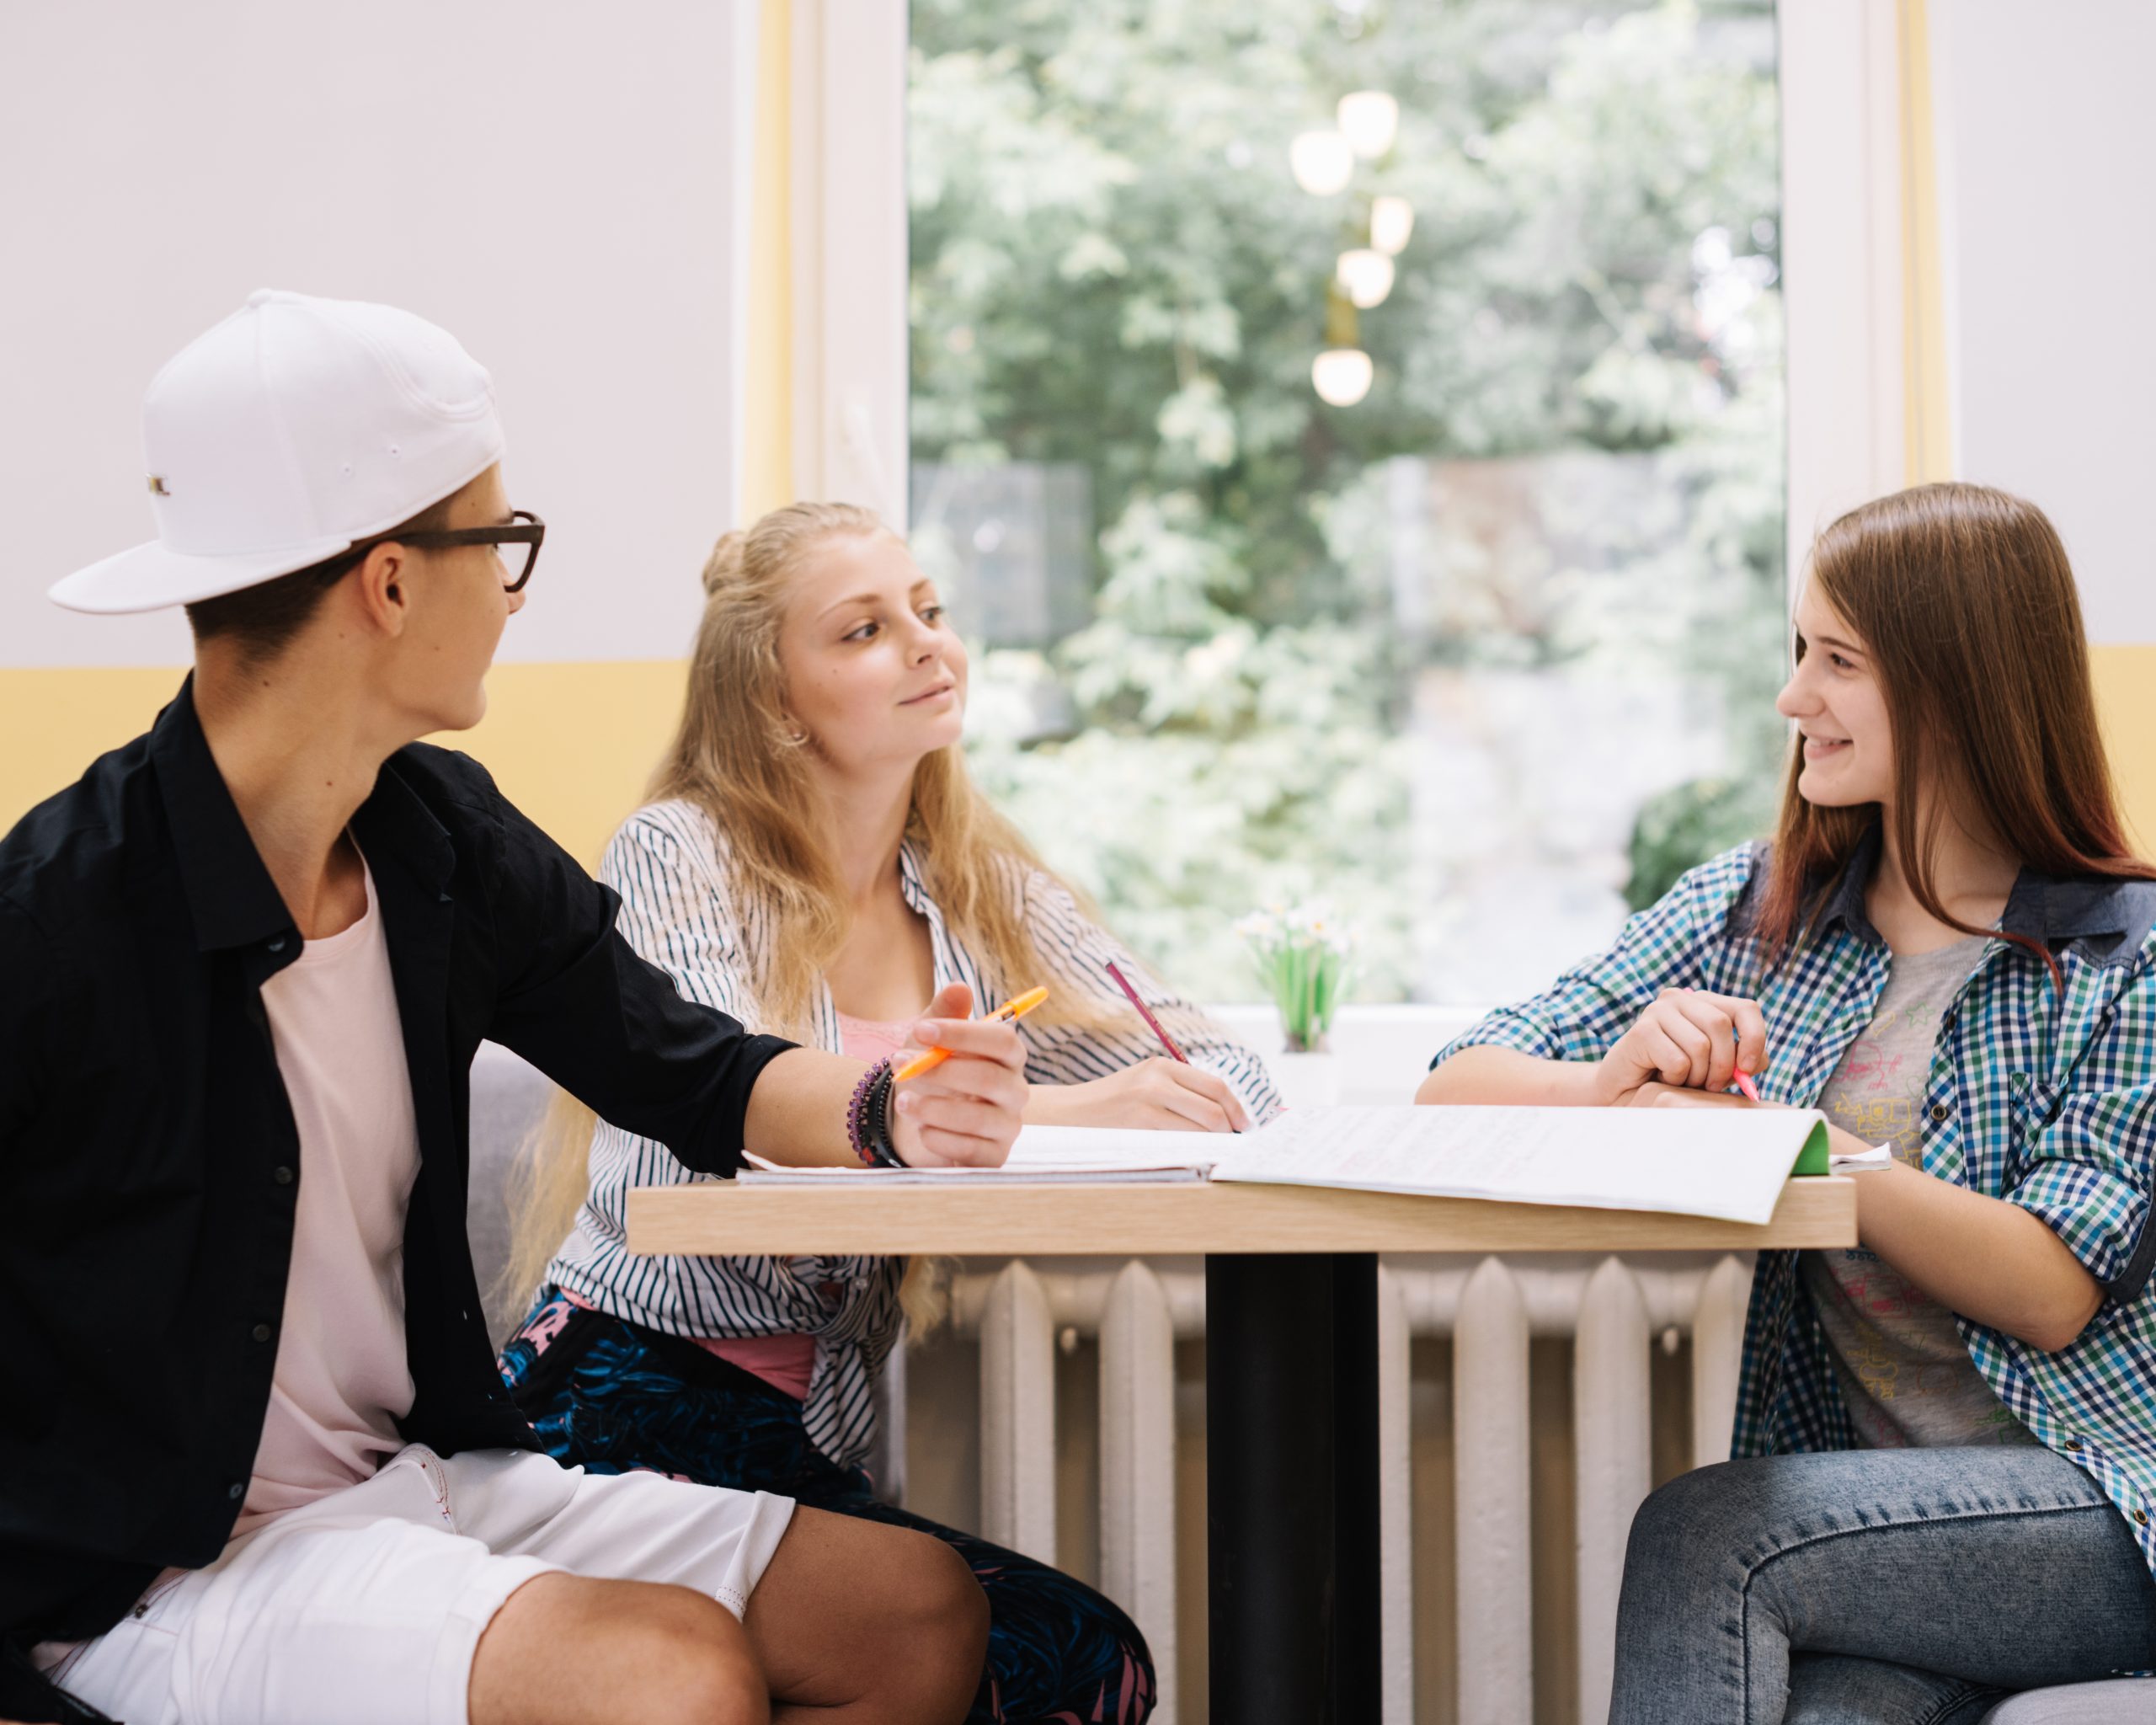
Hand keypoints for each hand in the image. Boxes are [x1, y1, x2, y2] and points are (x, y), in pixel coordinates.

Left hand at [887, 982, 1027, 1167]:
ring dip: (934, 1107)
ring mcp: (1008, 1126)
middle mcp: (1015, 1090)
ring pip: (980, 1118)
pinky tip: (922, 1131)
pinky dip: (941, 1139)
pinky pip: (973, 1151)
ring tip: (903, 1101)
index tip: (920, 1029)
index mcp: (1006, 1056)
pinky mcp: (995, 1158)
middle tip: (900, 1066)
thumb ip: (943, 1013)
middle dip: (940, 1071)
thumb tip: (959, 987)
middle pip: (991, 1079)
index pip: (1002, 1040)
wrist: (914, 1121)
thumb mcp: (928, 1040)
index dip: (962, 1034)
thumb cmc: (930, 1073)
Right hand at [1033, 1058, 1251, 1132]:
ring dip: (1214, 1141)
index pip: (1215, 1085)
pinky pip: (1181, 1140)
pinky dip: (1194, 1148)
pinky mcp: (1140, 1123)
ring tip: (1214, 1150)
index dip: (1236, 1108)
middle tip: (1233, 1142)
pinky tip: (1193, 1154)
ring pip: (1202, 1125)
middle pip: (1215, 1106)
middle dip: (1230, 1129)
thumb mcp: (1144, 1084)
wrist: (1068, 1114)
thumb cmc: (1111, 1105)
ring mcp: (1149, 1101)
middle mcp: (1158, 1079)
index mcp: (1162, 1066)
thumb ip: (1178, 1091)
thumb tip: (1223, 1115)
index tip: (1244, 1125)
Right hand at [1595, 988, 1767, 1105]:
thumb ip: (1742, 1062)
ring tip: (1684, 1080)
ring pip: (1700, 1045)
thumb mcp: (1716, 1068)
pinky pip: (1677, 1060)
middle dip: (1723, 1064)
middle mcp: (1680, 998)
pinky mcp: (1642, 1030)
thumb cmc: (1675, 1076)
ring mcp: (1658, 1010)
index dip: (1755, 1037)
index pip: (1746, 1008)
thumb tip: (1756, 1061)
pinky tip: (1662, 1076)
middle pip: (1721, 1025)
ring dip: (1698, 1075)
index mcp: (1704, 1002)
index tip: (1747, 1068)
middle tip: (1711, 1085)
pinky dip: (1676, 1078)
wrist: (1627, 1089)